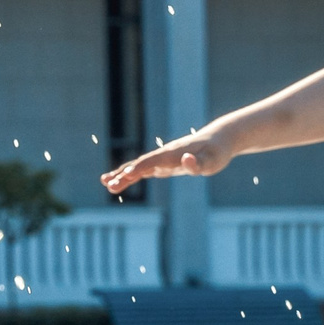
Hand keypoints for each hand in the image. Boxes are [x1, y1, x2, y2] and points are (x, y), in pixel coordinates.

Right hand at [102, 126, 231, 194]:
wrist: (218, 140)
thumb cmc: (216, 152)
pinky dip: (132, 174)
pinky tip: (122, 179)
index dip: (139, 169)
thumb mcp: (212, 161)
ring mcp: (163, 159)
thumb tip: (185, 161)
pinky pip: (145, 169)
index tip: (124, 176)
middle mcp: (165, 155)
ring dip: (123, 174)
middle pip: (141, 164)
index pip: (152, 162)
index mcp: (173, 154)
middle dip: (124, 174)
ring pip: (140, 166)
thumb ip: (198, 163)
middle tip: (108, 184)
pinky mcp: (165, 164)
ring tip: (105, 183)